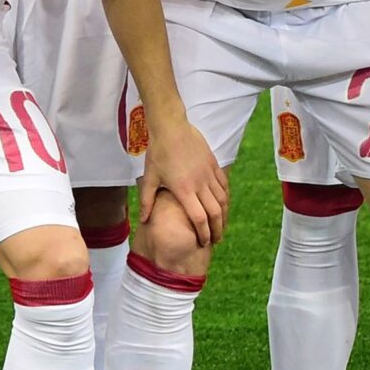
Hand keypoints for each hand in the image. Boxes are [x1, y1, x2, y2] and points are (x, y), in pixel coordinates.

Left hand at [137, 109, 228, 246]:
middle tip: (215, 240)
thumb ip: (147, 201)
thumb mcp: (149, 177)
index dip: (203, 233)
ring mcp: (209, 174)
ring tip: (221, 226)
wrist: (171, 127)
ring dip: (224, 216)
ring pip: (223, 200)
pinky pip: (224, 186)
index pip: (199, 218)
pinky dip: (226, 198)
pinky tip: (224, 205)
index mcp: (184, 190)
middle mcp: (200, 184)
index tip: (203, 242)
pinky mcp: (214, 165)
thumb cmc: (158, 153)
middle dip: (217, 230)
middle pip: (215, 213)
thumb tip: (144, 220)